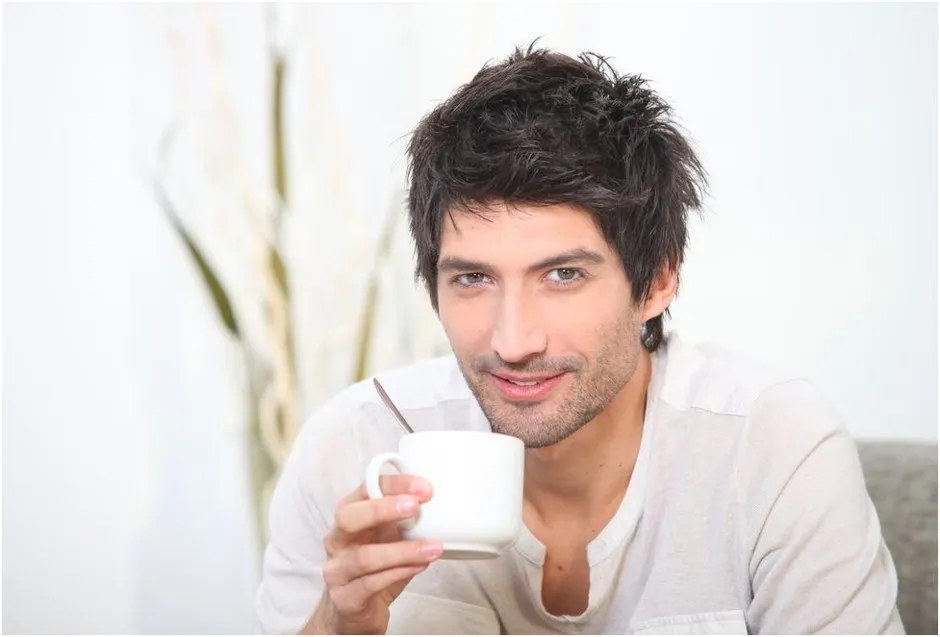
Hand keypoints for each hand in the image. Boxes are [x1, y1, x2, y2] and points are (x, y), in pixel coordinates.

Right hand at [302, 475, 441, 634]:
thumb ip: (404, 522)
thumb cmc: (375, 569)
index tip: (424, 488)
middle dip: (383, 509)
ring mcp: (337, 570)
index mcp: (349, 516)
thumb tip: (438, 506)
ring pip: (364, 556)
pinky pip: (370, 584)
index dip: (394, 485)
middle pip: (349, 517)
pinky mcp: (344, 598)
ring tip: (432, 548)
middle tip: (415, 507)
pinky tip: (419, 566)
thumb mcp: (390, 539)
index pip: (365, 489)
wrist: (353, 615)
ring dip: (403, 550)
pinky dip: (398, 573)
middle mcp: (337, 540)